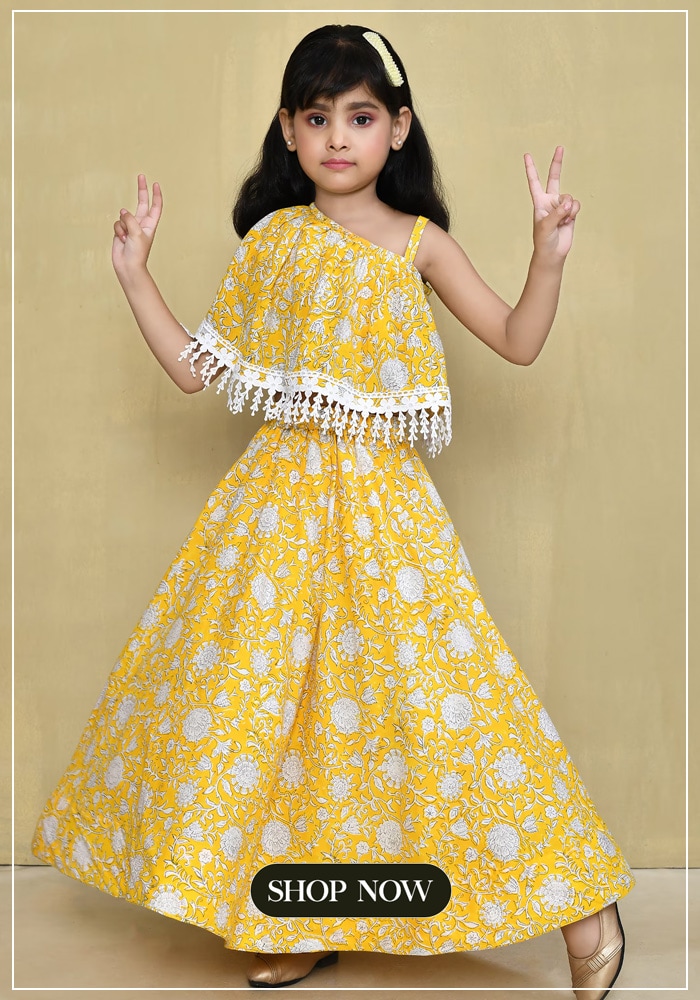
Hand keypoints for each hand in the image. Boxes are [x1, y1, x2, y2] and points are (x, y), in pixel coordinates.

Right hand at [112, 174, 161, 277]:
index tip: (155, 183)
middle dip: (141, 190)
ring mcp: (130, 227)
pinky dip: (118, 231)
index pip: (155, 207)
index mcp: (150, 225)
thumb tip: (123, 211)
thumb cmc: (137, 253)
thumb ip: (130, 219)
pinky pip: (117, 224)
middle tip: (141, 176)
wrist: (128, 266)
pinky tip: (122, 240)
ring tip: (127, 239)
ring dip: (123, 226)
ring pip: (124, 216)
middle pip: (142, 203)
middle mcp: (141, 224)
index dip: (156, 195)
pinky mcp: (121, 231)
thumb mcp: (137, 233)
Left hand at [524, 146, 579, 262]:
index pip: (534, 182)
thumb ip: (557, 213)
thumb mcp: (546, 226)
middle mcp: (550, 201)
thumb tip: (568, 202)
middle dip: (557, 163)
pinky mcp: (571, 212)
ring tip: (563, 221)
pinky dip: (574, 213)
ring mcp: (561, 205)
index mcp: (539, 202)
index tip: (527, 155)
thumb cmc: (544, 240)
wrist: (553, 252)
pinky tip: (568, 221)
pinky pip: (576, 205)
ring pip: (569, 197)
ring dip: (568, 209)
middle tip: (560, 147)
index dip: (531, 169)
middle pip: (554, 177)